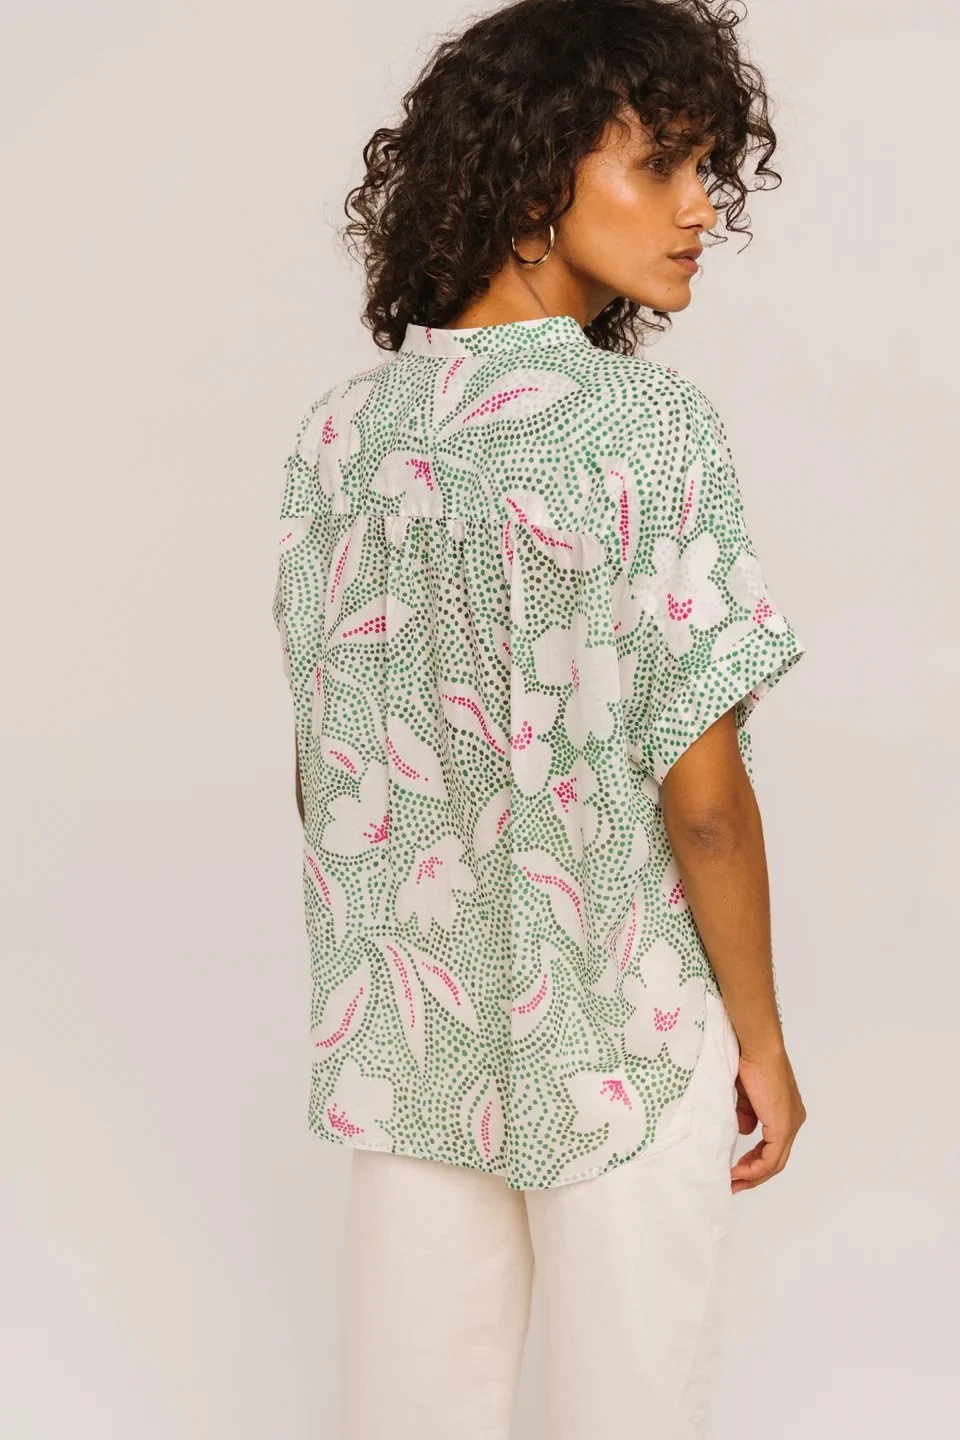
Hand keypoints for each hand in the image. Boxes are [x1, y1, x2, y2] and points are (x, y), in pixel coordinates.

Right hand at [729, 1043, 806, 1192]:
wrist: (757, 1048)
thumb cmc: (749, 1062)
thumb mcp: (745, 1095)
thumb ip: (747, 1114)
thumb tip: (745, 1131)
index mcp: (786, 1112)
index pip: (773, 1146)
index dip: (754, 1160)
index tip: (736, 1169)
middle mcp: (793, 1120)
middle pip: (776, 1159)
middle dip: (753, 1174)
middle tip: (734, 1184)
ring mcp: (790, 1125)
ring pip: (775, 1162)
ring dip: (752, 1175)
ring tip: (733, 1182)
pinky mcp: (782, 1127)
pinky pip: (770, 1159)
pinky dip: (753, 1169)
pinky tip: (737, 1172)